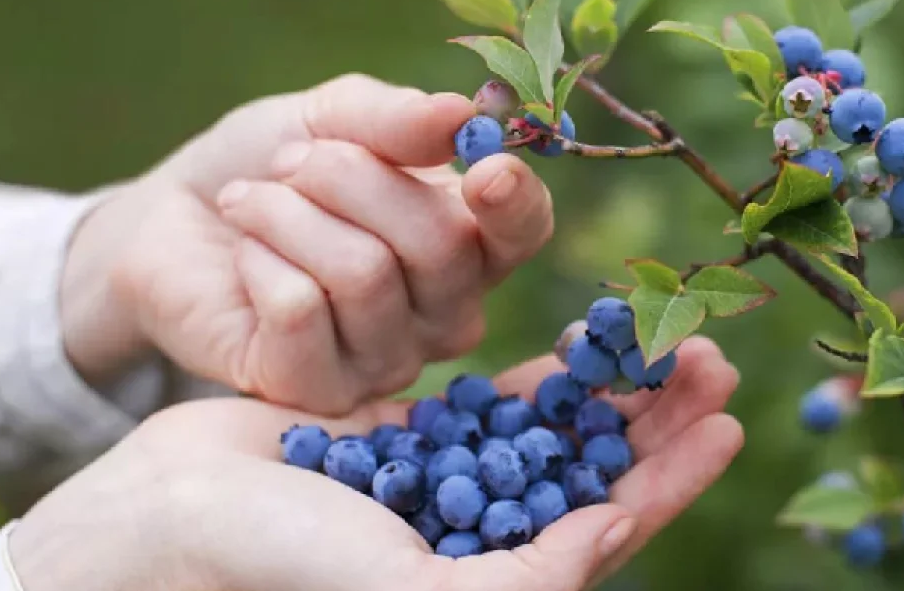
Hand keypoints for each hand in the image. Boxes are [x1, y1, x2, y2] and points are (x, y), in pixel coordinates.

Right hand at [10, 338, 743, 590]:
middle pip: (595, 471)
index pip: (610, 527)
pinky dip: (540, 374)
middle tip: (712, 357)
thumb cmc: (285, 571)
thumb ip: (527, 579)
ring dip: (612, 387)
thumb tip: (619, 532)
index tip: (729, 422)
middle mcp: (482, 537)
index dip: (674, 477)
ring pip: (556, 429)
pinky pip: (494, 399)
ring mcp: (449, 482)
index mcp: (497, 582)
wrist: (174, 518)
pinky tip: (583, 342)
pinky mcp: (412, 436)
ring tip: (665, 338)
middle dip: (657, 419)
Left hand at [62, 74, 554, 413]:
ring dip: (289, 214)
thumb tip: (463, 115)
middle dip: (350, 177)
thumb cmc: (270, 168)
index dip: (515, 203)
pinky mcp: (317, 391)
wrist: (172, 222)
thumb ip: (397, 118)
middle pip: (440, 244)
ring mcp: (386, 361)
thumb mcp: (331, 118)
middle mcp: (443, 313)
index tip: (483, 167)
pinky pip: (300, 309)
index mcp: (467, 242)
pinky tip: (244, 257)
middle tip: (291, 163)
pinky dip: (259, 258)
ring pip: (364, 274)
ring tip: (251, 202)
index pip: (524, 233)